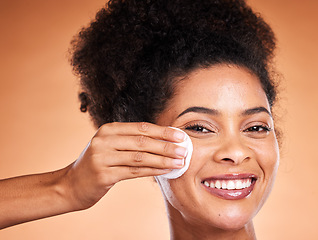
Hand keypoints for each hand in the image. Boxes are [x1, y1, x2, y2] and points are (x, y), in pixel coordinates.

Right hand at [62, 122, 186, 209]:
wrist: (71, 185)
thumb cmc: (97, 163)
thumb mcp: (110, 145)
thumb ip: (131, 140)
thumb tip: (165, 140)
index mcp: (108, 129)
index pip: (141, 128)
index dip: (163, 131)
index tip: (180, 135)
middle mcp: (104, 140)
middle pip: (143, 142)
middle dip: (167, 146)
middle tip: (185, 149)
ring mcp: (102, 158)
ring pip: (141, 157)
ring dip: (163, 160)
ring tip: (180, 162)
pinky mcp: (104, 175)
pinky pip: (135, 172)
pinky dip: (153, 171)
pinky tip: (166, 170)